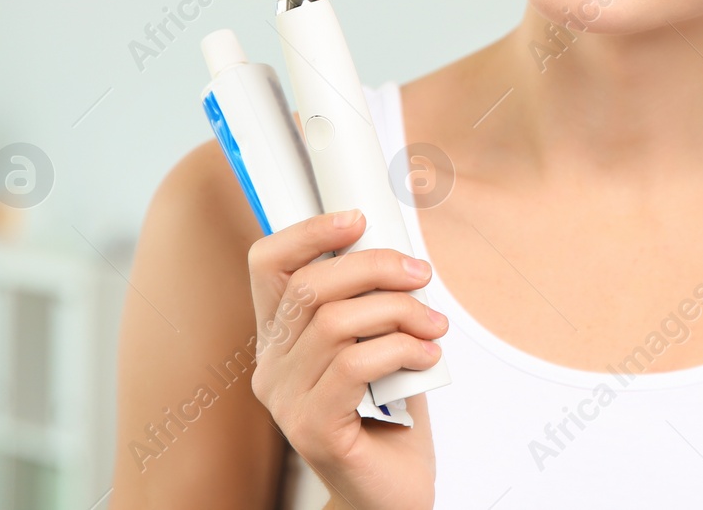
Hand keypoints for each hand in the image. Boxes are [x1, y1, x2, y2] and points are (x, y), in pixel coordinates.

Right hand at [247, 209, 445, 509]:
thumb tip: (401, 252)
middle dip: (375, 267)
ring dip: (399, 312)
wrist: (393, 492)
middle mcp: (272, 367)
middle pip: (310, 286)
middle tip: (421, 275)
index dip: (308, 232)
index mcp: (280, 339)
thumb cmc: (389, 414)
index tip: (358, 220)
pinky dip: (400, 349)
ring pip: (337, 322)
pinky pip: (355, 364)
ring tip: (434, 325)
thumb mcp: (379, 342)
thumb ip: (374, 302)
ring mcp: (287, 400)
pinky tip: (427, 356)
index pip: (268, 267)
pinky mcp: (312, 429)